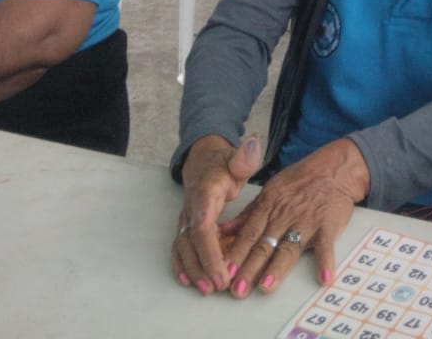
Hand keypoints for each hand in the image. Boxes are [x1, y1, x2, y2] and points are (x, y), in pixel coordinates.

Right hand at [174, 133, 263, 294]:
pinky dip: (181, 264)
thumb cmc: (224, 163)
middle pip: (190, 242)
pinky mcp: (185, 225)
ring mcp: (185, 217)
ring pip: (183, 247)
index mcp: (205, 193)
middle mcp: (191, 207)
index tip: (222, 271)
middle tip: (216, 287)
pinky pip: (179, 246)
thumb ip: (244, 157)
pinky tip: (186, 280)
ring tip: (205, 289)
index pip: (203, 226)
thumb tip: (252, 142)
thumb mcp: (237, 158)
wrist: (203, 159)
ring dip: (192, 269)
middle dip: (201, 266)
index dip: (210, 251)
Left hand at [216, 138, 369, 297]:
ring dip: (278, 268)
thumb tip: (224, 230)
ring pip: (289, 248)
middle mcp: (285, 215)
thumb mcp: (271, 190)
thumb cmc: (300, 180)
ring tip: (266, 286)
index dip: (236, 253)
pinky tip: (323, 278)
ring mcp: (307, 221)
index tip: (224, 272)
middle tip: (238, 289)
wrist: (333, 168)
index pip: (249, 233)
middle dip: (250, 268)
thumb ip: (249, 213)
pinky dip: (326, 261)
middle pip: (265, 245)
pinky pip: (326, 245)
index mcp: (269, 205)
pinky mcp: (327, 225)